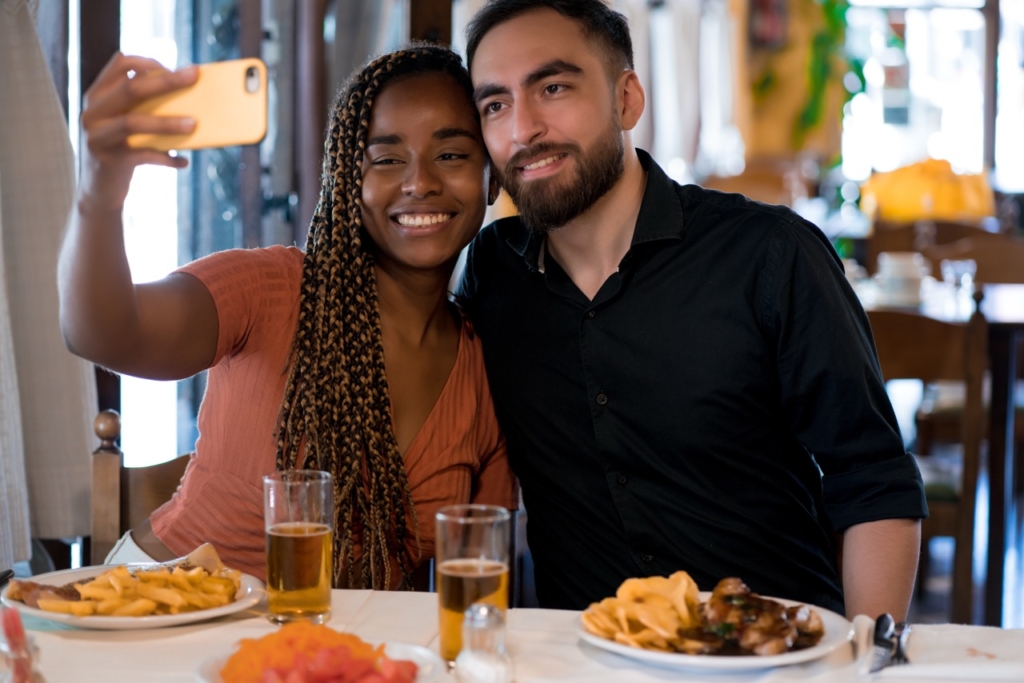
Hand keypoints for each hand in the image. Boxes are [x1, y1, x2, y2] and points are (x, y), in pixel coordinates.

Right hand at [79, 52, 197, 214]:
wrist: (100, 191)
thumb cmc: (122, 151)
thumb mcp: (126, 125)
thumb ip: (143, 109)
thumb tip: (189, 99)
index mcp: (98, 96)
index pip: (119, 64)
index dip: (148, 61)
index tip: (174, 69)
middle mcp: (93, 112)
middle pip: (131, 89)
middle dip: (166, 81)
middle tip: (194, 76)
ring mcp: (97, 136)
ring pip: (133, 122)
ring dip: (167, 122)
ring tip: (194, 124)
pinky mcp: (108, 160)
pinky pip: (143, 155)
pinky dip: (166, 158)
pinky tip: (183, 161)